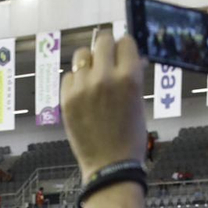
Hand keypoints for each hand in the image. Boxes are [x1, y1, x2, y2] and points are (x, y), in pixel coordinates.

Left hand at [62, 33, 147, 181]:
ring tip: (94, 77)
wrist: (110, 166)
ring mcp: (83, 88)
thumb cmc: (130, 138)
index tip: (122, 54)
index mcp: (130, 78)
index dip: (124, 47)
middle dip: (106, 48)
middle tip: (107, 60)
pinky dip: (76, 81)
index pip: (125, 41)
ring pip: (82, 55)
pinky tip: (84, 94)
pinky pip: (69, 76)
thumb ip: (132, 76)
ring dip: (89, 61)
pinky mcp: (67, 99)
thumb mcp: (140, 103)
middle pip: (102, 40)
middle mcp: (105, 78)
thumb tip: (130, 57)